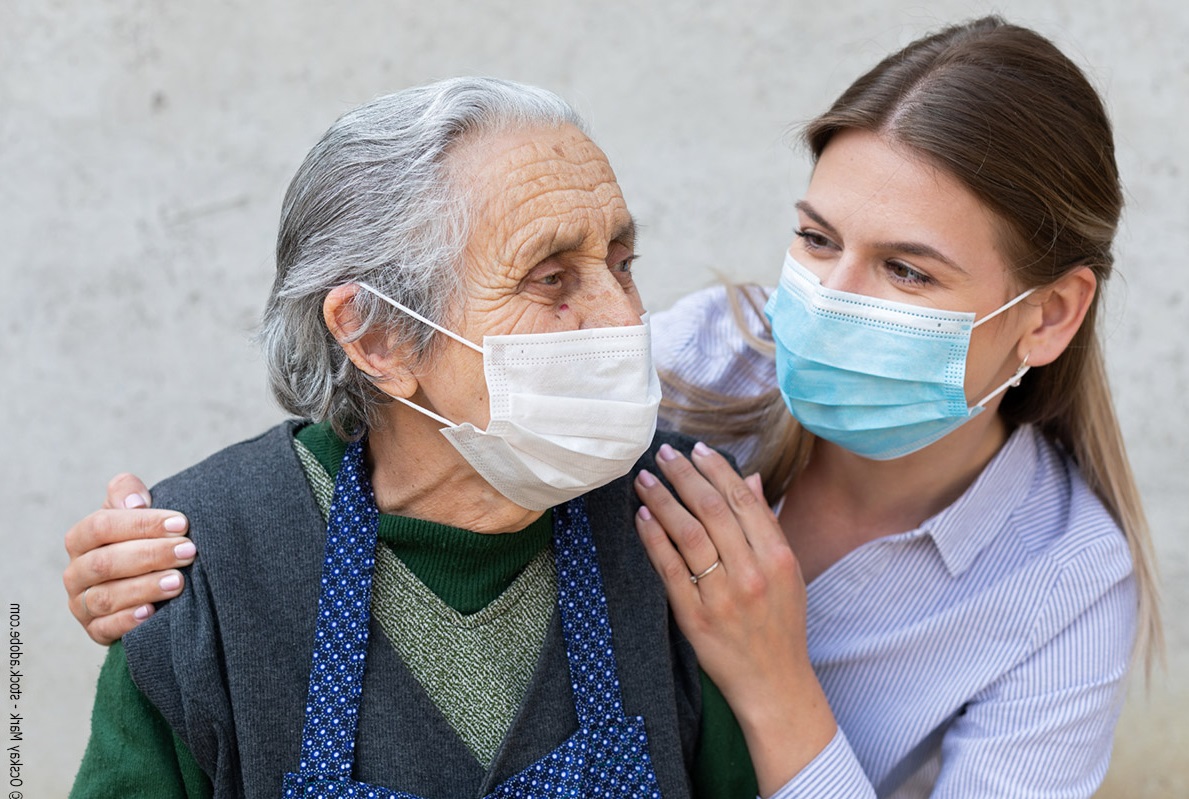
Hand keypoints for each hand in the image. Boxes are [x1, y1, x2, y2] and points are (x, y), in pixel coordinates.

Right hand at [63, 473, 194, 644]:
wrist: (148, 581)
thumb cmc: (142, 539)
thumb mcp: (135, 512)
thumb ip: (128, 494)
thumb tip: (136, 500)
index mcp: (81, 539)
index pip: (101, 526)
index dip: (142, 523)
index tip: (182, 523)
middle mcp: (76, 572)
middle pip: (105, 562)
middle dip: (151, 555)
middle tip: (189, 551)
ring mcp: (82, 604)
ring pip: (106, 597)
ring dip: (145, 587)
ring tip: (179, 581)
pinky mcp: (94, 630)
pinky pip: (105, 628)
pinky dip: (128, 620)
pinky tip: (152, 612)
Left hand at [634, 442, 835, 794]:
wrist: (774, 684)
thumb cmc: (780, 625)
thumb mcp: (787, 572)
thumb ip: (766, 525)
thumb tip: (751, 479)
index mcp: (778, 557)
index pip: (743, 500)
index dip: (717, 470)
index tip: (696, 449)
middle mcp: (752, 573)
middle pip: (713, 510)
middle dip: (685, 475)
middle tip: (663, 454)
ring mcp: (722, 595)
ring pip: (689, 534)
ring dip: (664, 501)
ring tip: (645, 480)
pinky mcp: (695, 617)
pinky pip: (670, 569)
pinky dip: (654, 539)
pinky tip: (642, 517)